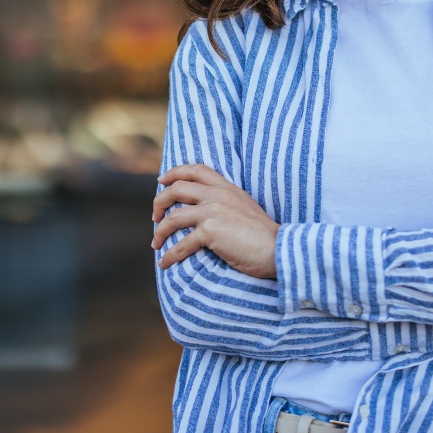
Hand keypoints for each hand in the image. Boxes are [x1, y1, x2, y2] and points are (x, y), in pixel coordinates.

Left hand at [152, 164, 278, 277]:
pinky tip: (165, 263)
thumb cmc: (263, 234)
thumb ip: (226, 202)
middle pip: (177, 189)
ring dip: (160, 231)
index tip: (162, 180)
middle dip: (159, 202)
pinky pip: (181, 244)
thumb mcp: (244, 207)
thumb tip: (208, 210)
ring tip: (155, 244)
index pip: (196, 169)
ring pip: (173, 217)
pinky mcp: (210, 231)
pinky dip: (170, 255)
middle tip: (155, 217)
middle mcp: (217, 195)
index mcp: (226, 187)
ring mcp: (212, 212)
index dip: (175, 172)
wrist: (277, 249)